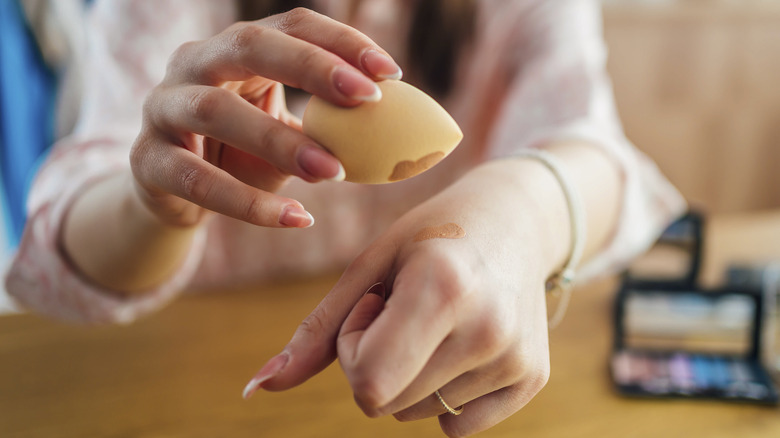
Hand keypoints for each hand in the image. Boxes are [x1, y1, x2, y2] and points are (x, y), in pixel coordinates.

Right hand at [130, 8, 401, 226]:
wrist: (175, 193)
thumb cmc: (243, 154)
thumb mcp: (286, 132)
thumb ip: (329, 126)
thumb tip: (402, 134)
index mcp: (236, 48)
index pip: (292, 25)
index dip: (341, 42)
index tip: (392, 74)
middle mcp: (194, 63)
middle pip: (249, 46)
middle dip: (311, 67)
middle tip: (367, 99)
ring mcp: (163, 108)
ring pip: (215, 111)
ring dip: (280, 141)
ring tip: (333, 172)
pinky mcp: (148, 161)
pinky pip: (197, 180)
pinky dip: (249, 203)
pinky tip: (297, 219)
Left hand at [245, 161, 561, 436]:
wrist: (516, 222)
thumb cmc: (430, 236)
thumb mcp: (370, 267)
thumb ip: (316, 333)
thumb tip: (255, 388)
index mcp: (442, 288)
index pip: (369, 383)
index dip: (354, 349)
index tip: (373, 305)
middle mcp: (487, 329)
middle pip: (388, 404)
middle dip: (376, 362)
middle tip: (405, 309)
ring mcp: (515, 358)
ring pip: (417, 414)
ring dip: (411, 375)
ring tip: (438, 319)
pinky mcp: (533, 378)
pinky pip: (458, 426)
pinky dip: (444, 393)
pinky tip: (462, 343)